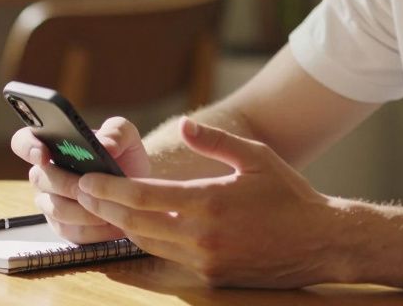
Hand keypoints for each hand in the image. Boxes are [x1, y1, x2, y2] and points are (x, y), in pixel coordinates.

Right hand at [10, 116, 151, 242]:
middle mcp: (45, 174)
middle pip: (41, 179)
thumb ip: (116, 132)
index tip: (45, 155)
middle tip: (94, 188)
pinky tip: (111, 224)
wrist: (139, 188)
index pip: (23, 141)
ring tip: (110, 208)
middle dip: (69, 184)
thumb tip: (104, 146)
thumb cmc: (126, 157)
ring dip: (84, 210)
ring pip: (56, 209)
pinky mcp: (63, 227)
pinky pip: (70, 231)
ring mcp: (50, 202)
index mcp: (52, 145)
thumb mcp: (127, 136)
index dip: (28, 147)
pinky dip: (93, 229)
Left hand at [77, 117, 344, 287]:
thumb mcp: (256, 156)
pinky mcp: (211, 276)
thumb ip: (216, 141)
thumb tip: (187, 125)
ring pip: (147, 244)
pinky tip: (134, 233)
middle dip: (103, 207)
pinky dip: (145, 245)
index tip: (86, 180)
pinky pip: (167, 260)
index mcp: (209, 201)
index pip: (143, 196)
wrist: (322, 242)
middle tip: (80, 193)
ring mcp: (205, 260)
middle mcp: (201, 236)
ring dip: (121, 226)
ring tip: (101, 208)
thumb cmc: (289, 195)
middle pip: (136, 223)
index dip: (108, 189)